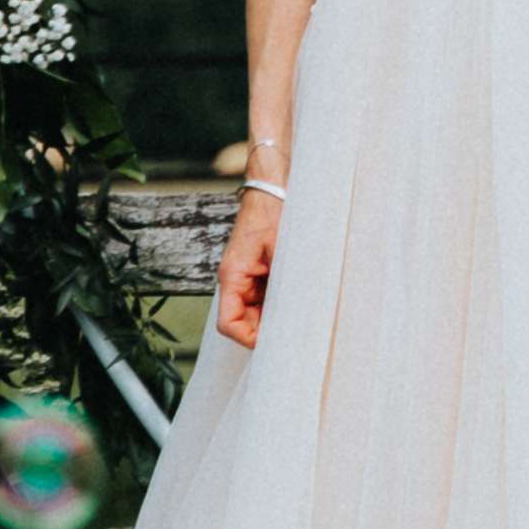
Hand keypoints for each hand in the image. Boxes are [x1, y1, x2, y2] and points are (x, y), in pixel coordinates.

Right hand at [215, 186, 283, 347]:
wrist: (274, 187)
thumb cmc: (275, 214)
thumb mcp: (282, 250)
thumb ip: (285, 283)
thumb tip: (298, 313)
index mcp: (233, 276)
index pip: (228, 323)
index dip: (248, 338)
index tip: (274, 341)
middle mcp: (236, 280)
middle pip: (244, 322)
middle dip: (266, 330)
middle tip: (295, 334)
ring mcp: (247, 277)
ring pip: (257, 312)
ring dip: (276, 316)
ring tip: (300, 318)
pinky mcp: (259, 272)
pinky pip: (266, 297)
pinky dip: (280, 303)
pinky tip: (299, 300)